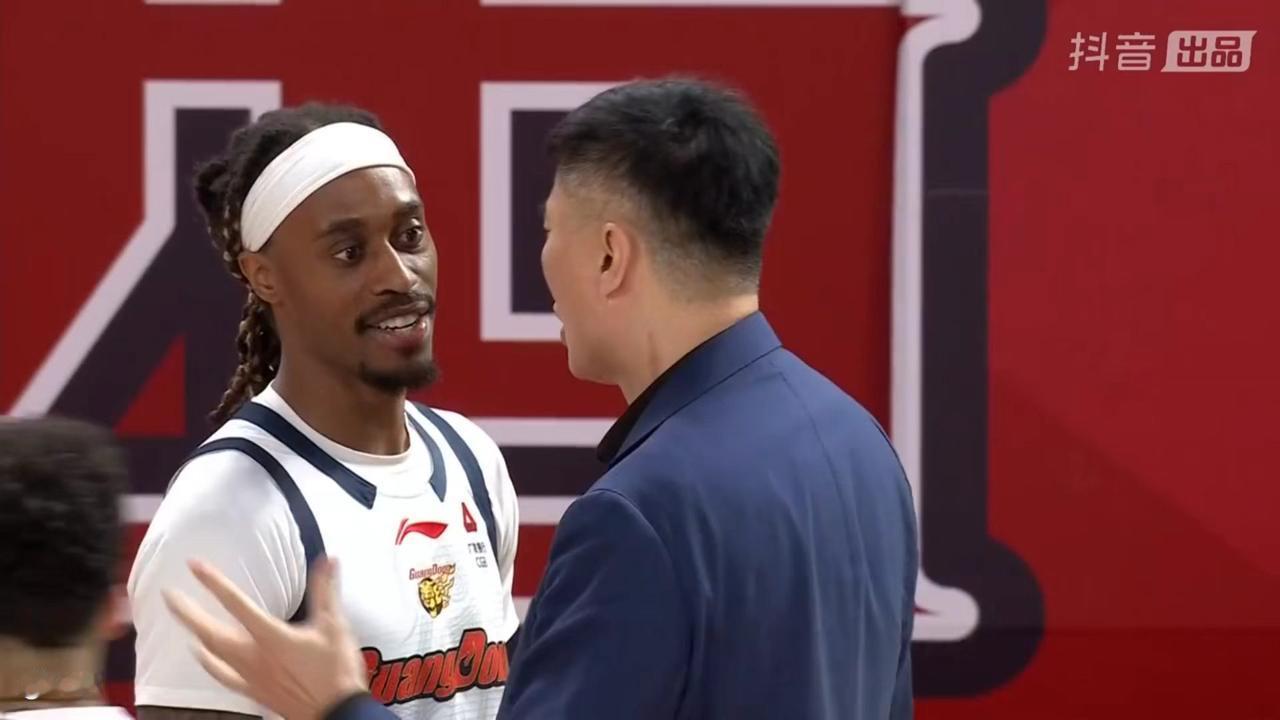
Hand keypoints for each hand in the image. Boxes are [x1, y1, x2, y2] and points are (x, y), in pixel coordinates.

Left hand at [163, 557, 367, 719]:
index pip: (235, 603)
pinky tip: (201, 656)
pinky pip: (222, 675)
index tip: (194, 566)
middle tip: (168, 595)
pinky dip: (208, 663)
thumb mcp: (335, 625)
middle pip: (209, 631)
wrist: (334, 712)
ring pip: (211, 652)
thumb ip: (326, 591)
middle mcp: (253, 655)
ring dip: (193, 633)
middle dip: (186, 612)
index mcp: (271, 635)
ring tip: (180, 620)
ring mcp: (249, 675)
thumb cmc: (335, 670)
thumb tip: (328, 561)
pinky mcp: (252, 690)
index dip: (213, 582)